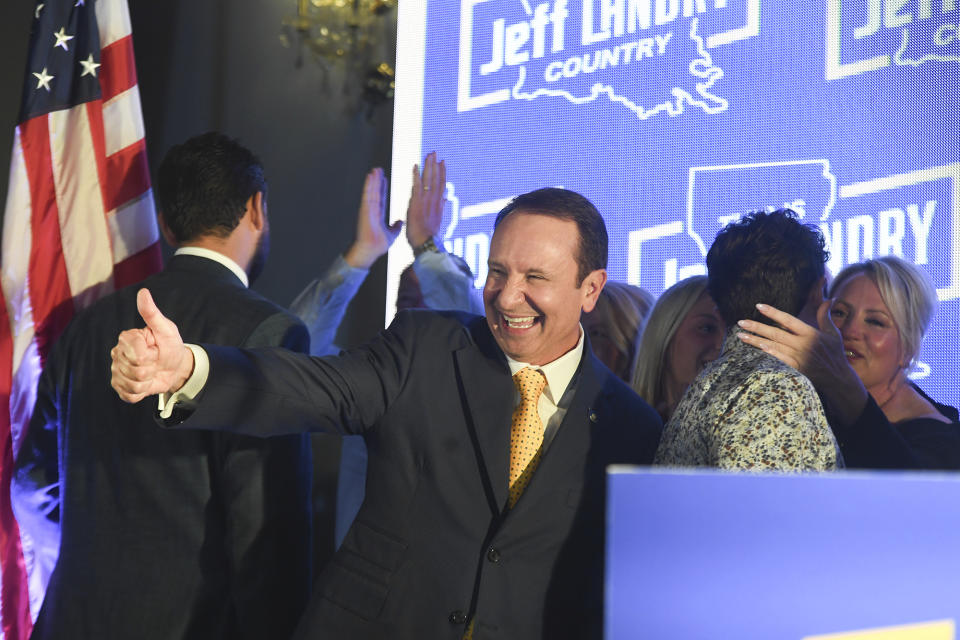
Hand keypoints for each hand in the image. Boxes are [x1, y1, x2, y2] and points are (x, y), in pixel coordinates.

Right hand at [110, 289, 193, 402]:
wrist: (174, 367)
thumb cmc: (170, 345)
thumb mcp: (166, 329)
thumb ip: (152, 313)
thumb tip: (143, 292)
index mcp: (126, 338)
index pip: (137, 355)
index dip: (151, 355)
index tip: (156, 349)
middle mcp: (116, 354)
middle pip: (136, 371)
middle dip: (152, 369)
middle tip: (155, 361)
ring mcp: (116, 371)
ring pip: (134, 385)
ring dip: (148, 381)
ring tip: (152, 371)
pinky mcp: (119, 387)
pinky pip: (130, 396)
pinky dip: (142, 393)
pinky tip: (145, 383)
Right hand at [344, 168, 401, 268]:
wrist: (370, 251)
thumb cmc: (377, 246)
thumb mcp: (391, 235)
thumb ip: (396, 227)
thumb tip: (401, 222)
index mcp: (377, 215)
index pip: (381, 198)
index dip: (382, 188)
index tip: (385, 179)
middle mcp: (372, 211)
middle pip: (375, 192)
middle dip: (377, 181)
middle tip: (379, 169)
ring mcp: (367, 209)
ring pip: (371, 191)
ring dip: (373, 180)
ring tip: (375, 169)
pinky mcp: (364, 210)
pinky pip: (367, 195)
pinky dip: (368, 185)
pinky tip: (370, 177)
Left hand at [405, 152, 446, 248]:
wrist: (425, 244)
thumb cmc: (428, 236)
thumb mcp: (438, 220)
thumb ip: (441, 207)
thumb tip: (445, 198)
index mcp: (438, 204)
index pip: (441, 185)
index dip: (442, 172)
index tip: (442, 162)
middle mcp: (434, 200)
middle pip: (436, 178)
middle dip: (435, 165)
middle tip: (434, 152)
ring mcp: (426, 201)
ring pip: (428, 179)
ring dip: (428, 166)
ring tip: (428, 154)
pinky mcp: (417, 203)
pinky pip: (417, 186)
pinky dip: (416, 175)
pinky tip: (415, 165)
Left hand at [737, 300, 867, 425]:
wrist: (838, 378)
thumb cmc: (834, 353)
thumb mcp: (833, 333)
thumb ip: (825, 316)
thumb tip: (828, 300)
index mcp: (810, 333)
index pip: (788, 320)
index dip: (773, 312)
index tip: (758, 306)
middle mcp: (802, 344)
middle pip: (776, 333)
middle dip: (757, 327)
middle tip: (740, 322)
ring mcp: (798, 357)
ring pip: (773, 346)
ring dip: (756, 341)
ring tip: (740, 335)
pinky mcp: (796, 369)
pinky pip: (779, 360)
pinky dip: (768, 354)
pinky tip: (756, 349)